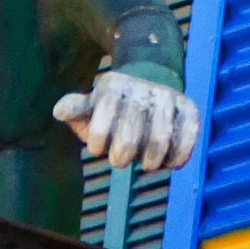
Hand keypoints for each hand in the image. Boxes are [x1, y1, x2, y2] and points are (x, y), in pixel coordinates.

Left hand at [58, 73, 201, 174]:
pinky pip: (188, 135)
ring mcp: (168, 98)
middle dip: (124, 153)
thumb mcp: (90, 107)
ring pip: (161, 137)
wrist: (148, 82)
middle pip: (132, 131)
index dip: (98, 140)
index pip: (104, 117)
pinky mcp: (189, 108)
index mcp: (113, 86)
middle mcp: (142, 89)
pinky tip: (169, 163)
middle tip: (120, 161)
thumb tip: (60, 112)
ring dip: (151, 160)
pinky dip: (179, 155)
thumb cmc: (111, 108)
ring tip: (146, 166)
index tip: (97, 150)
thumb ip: (74, 110)